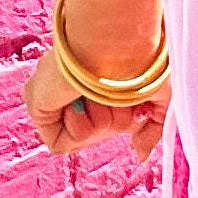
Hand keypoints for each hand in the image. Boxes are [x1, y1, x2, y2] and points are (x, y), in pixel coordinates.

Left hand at [22, 0, 167, 162]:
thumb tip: (140, 153)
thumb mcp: (159, 98)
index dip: (123, 120)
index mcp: (96, 79)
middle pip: (95, 131)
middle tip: (117, 97)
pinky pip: (59, 142)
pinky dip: (79, 128)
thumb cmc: (145, 60)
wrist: (120, 44)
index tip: (134, 103)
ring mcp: (54, 94)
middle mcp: (73, 86)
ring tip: (100, 94)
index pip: (107, 119)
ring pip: (79, 137)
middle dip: (114, 121)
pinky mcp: (37, 103)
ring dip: (99, 121)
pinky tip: (81, 100)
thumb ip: (151, 130)